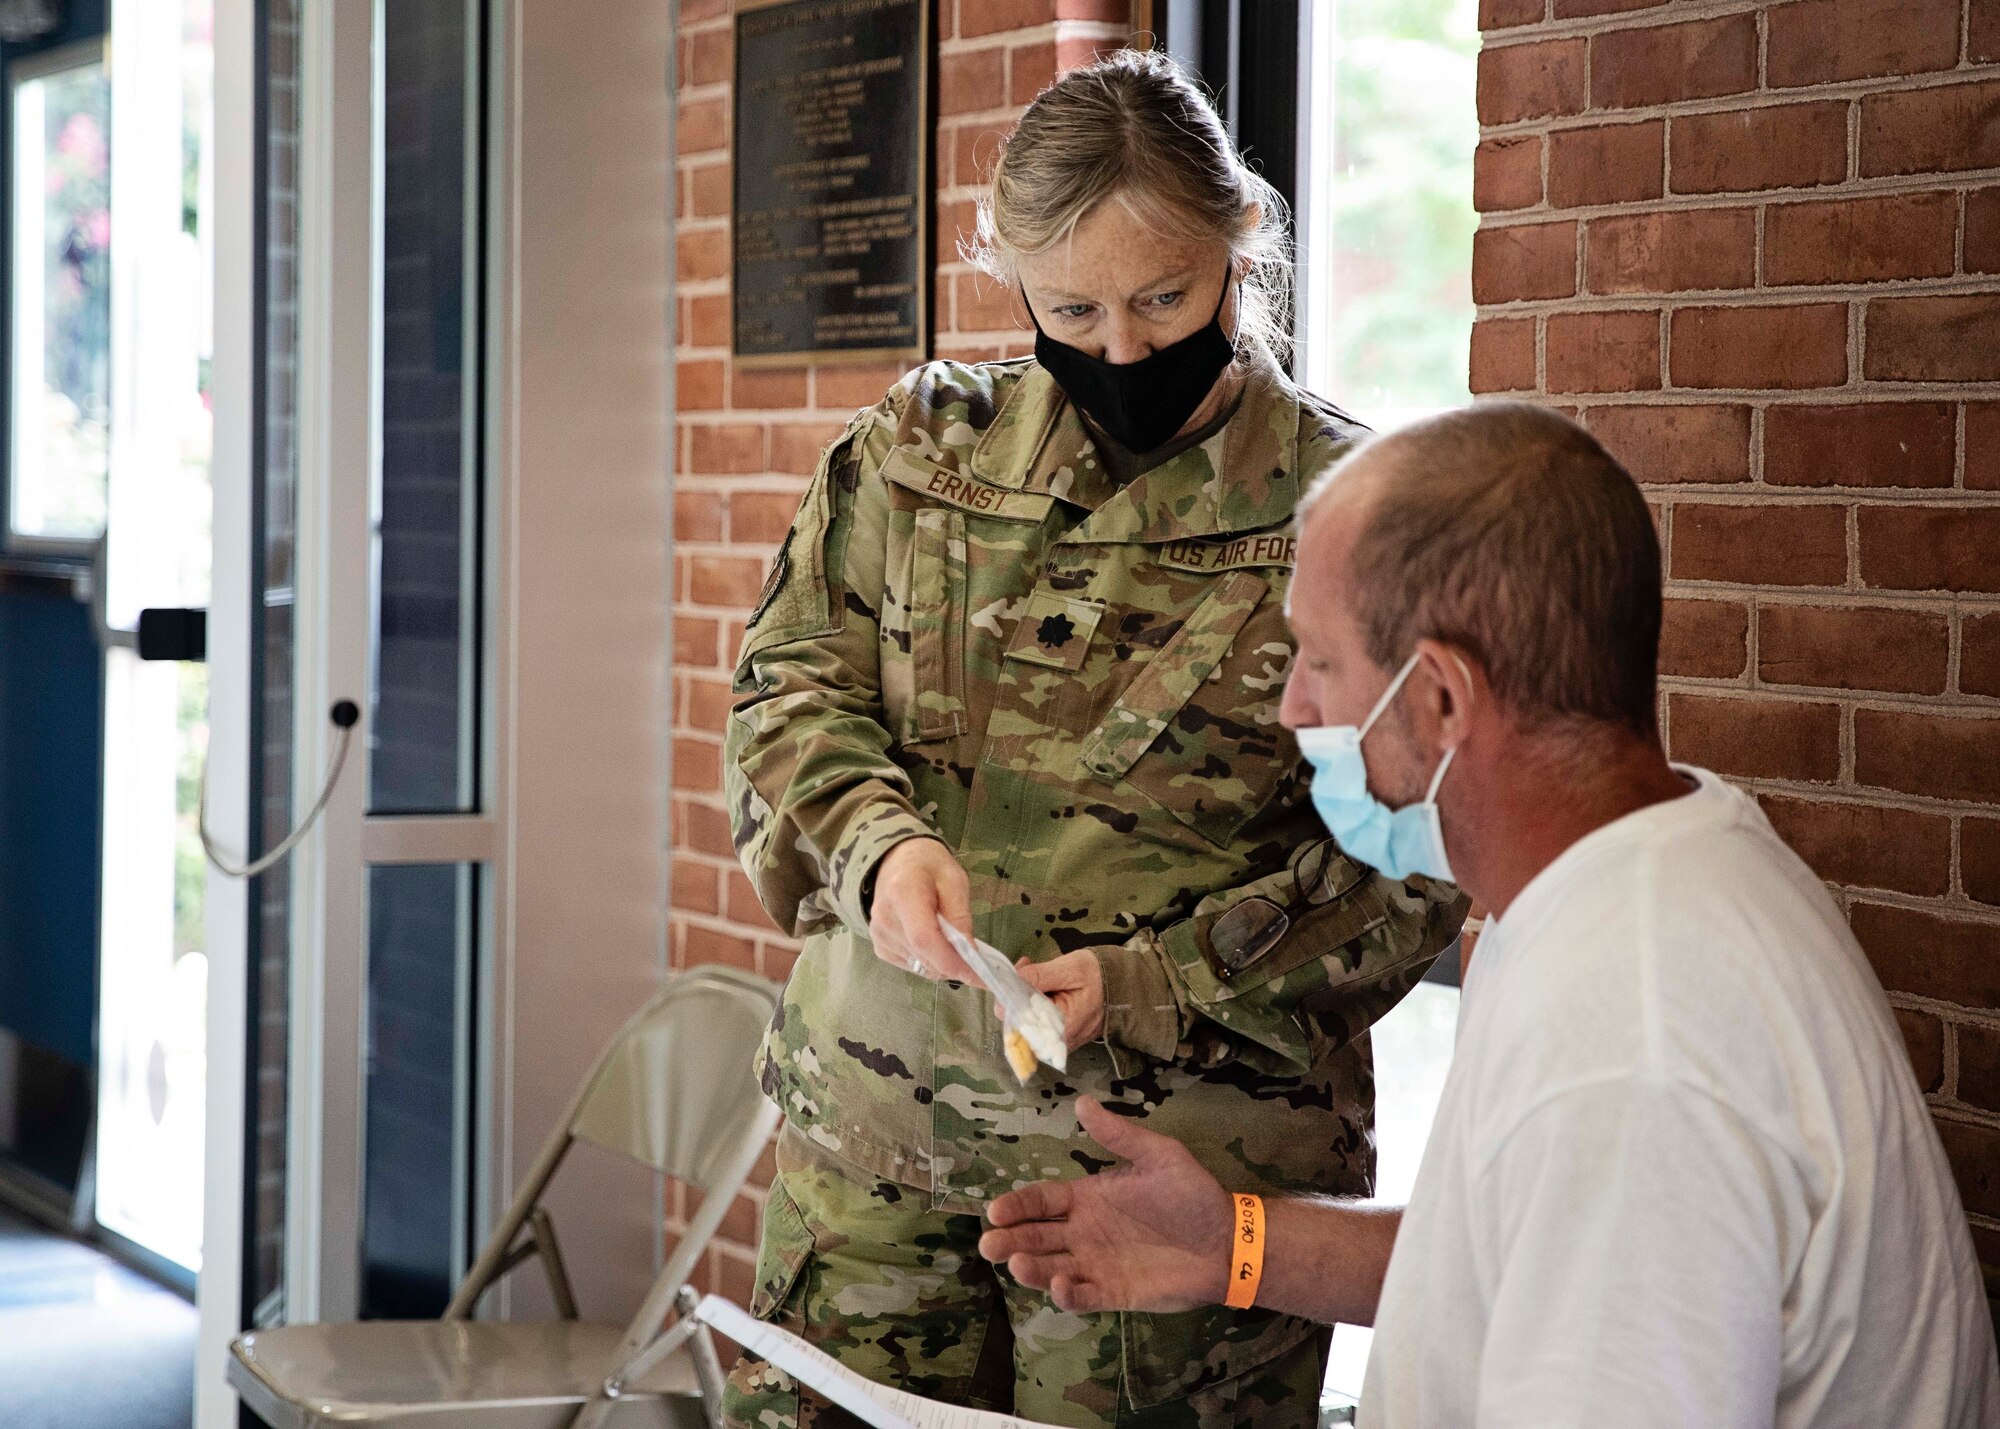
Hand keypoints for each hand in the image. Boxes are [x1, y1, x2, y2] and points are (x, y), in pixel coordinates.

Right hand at [868, 838, 974, 981]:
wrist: (897, 860)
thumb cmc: (929, 865)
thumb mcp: (954, 880)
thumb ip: (960, 915)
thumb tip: (969, 952)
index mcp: (902, 893)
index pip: (924, 938)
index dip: (950, 961)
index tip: (976, 974)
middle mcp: (884, 918)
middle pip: (923, 956)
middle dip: (953, 965)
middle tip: (977, 963)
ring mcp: (878, 935)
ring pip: (919, 965)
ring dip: (942, 963)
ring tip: (952, 941)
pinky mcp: (879, 946)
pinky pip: (911, 965)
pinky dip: (929, 962)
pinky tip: (934, 942)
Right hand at [979, 1096, 1231, 1313]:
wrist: (1227, 1240)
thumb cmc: (1192, 1195)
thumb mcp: (1158, 1155)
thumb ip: (1119, 1135)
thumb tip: (1081, 1101)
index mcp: (1088, 1198)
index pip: (1041, 1200)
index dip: (1017, 1205)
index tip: (996, 1209)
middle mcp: (1084, 1232)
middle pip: (1036, 1236)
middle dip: (1010, 1239)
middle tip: (989, 1244)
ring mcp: (1096, 1264)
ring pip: (1051, 1267)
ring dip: (1031, 1268)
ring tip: (1018, 1264)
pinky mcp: (1114, 1293)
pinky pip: (1084, 1296)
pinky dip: (1069, 1294)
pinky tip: (1061, 1284)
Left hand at [1016, 951, 1104, 1049]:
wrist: (1125, 989)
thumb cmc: (1100, 978)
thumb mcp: (1072, 969)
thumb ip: (1040, 976)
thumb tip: (1009, 982)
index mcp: (1059, 1032)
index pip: (1018, 1021)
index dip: (1010, 996)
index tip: (1018, 971)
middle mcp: (1054, 1045)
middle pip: (1018, 1021)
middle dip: (1016, 991)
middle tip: (1027, 966)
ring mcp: (1054, 1043)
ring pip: (1024, 1020)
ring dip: (1023, 993)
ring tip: (1035, 971)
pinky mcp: (1055, 1036)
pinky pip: (1034, 1021)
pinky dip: (1032, 1000)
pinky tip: (1041, 983)